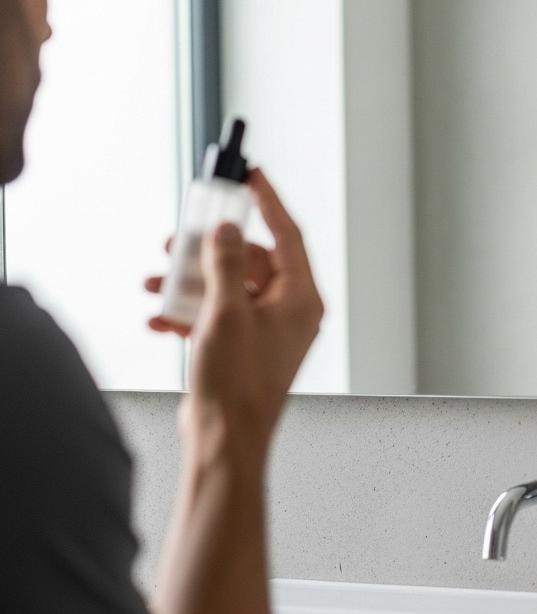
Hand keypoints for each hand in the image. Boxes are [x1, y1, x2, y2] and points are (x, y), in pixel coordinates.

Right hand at [146, 169, 322, 462]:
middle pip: (252, 260)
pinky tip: (160, 317)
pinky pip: (220, 316)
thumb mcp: (225, 312)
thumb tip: (224, 231)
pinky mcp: (247, 348)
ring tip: (157, 281)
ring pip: (230, 288)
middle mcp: (291, 312)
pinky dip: (191, 312)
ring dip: (193, 282)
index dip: (268, 202)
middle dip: (211, 250)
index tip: (251, 176)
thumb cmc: (237, 383)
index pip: (288, 234)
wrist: (225, 437)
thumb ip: (223, 266)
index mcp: (301, 298)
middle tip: (178, 240)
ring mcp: (270, 331)